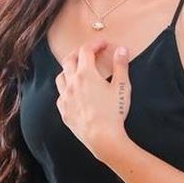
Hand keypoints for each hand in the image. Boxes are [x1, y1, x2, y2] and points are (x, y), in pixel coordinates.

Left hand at [55, 38, 131, 162]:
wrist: (103, 138)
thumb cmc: (114, 112)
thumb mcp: (122, 87)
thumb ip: (121, 65)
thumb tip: (122, 49)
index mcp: (86, 74)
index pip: (86, 50)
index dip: (95, 44)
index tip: (103, 44)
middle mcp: (71, 83)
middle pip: (69, 60)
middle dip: (79, 53)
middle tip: (90, 52)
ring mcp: (65, 98)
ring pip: (61, 76)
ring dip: (69, 70)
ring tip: (79, 71)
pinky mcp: (64, 111)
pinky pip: (61, 95)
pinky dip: (66, 89)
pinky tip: (74, 92)